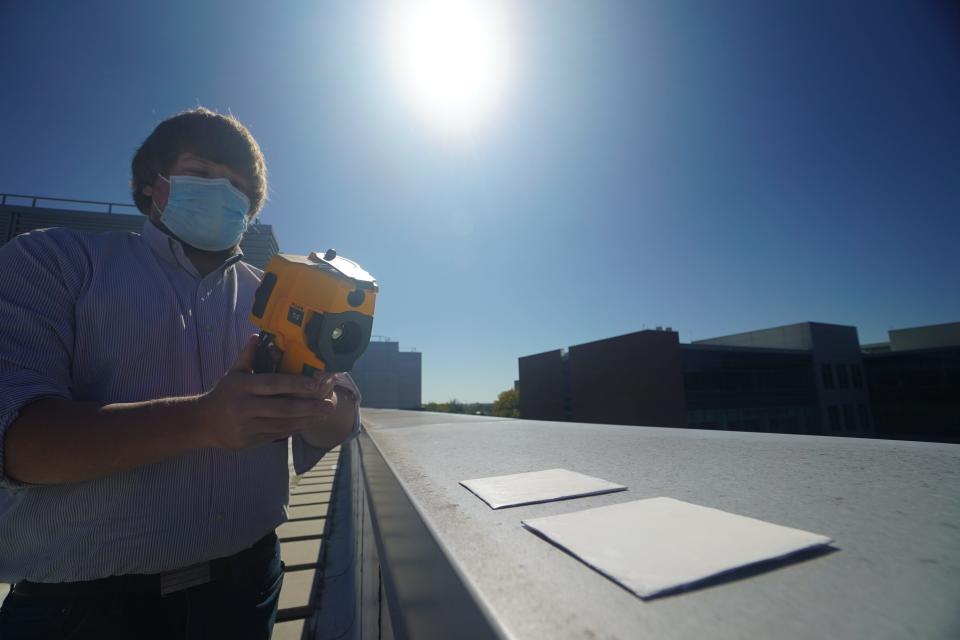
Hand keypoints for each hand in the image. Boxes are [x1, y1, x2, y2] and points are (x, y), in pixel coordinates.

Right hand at [196, 336, 338, 449]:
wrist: (203, 423)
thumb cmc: (224, 394)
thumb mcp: (233, 373)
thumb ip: (248, 356)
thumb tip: (258, 336)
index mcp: (242, 386)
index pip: (273, 383)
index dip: (296, 383)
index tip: (316, 383)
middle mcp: (244, 406)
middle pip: (282, 408)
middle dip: (309, 407)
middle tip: (329, 405)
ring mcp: (246, 426)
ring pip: (283, 424)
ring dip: (306, 420)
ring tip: (323, 414)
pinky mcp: (249, 441)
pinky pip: (277, 435)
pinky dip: (294, 429)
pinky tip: (308, 423)